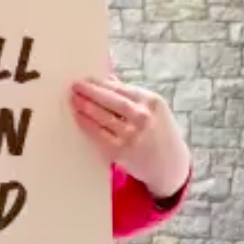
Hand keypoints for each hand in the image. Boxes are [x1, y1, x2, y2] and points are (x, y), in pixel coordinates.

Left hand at [70, 76, 191, 196]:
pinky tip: (79, 118)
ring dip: (85, 107)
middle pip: (110, 100)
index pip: (120, 88)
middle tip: (75, 86)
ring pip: (103, 117)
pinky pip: (99, 135)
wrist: (169, 165)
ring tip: (74, 100)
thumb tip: (106, 79)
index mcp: (151, 101)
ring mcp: (132, 135)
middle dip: (90, 92)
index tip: (86, 78)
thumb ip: (130, 94)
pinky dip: (88, 125)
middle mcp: (143, 117)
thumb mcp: (152, 109)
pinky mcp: (121, 151)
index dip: (100, 83)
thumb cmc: (158, 131)